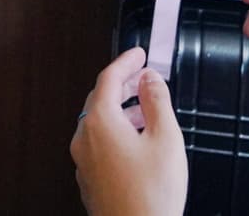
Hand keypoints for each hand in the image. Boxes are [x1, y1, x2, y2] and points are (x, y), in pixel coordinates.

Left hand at [71, 47, 186, 215]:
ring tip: (145, 110)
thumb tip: (150, 79)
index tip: (138, 53)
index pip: (108, 77)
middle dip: (123, 84)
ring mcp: (84, 159)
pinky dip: (116, 131)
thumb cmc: (150, 195)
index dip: (126, 61)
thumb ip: (157, 101)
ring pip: (99, 122)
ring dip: (120, 109)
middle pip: (100, 98)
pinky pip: (99, 142)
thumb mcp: (165, 138)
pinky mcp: (89, 177)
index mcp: (99, 121)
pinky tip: (136, 141)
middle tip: (142, 76)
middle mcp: (84, 138)